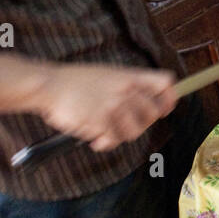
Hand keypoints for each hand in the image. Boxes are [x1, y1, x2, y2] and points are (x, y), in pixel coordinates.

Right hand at [32, 64, 177, 152]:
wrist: (50, 86)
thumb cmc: (76, 81)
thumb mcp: (109, 74)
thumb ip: (130, 87)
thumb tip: (152, 103)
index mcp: (130, 76)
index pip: (165, 84)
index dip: (169, 98)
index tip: (164, 108)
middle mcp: (126, 90)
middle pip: (154, 112)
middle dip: (143, 122)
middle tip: (126, 124)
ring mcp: (115, 106)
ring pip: (135, 131)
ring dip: (121, 134)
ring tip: (107, 131)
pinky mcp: (101, 122)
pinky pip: (114, 140)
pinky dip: (105, 143)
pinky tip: (95, 139)